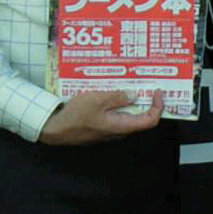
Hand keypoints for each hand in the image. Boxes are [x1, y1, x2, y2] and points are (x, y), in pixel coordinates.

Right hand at [39, 90, 163, 144]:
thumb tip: (134, 95)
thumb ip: (117, 97)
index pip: (149, 121)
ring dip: (133, 100)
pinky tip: (114, 90)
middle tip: (147, 84)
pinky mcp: (101, 124)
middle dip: (147, 101)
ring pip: (128, 114)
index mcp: (120, 126)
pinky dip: (120, 102)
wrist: (55, 129)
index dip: (157, 107)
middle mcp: (118, 130)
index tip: (157, 92)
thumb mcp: (97, 100)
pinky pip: (116, 113)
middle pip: (141, 118)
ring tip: (132, 83)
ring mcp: (109, 128)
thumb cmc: (75, 116)